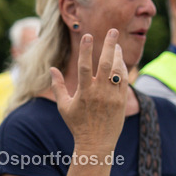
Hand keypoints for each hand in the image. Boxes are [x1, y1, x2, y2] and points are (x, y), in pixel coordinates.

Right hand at [50, 30, 128, 153]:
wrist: (96, 144)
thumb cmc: (77, 125)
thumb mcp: (64, 106)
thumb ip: (58, 86)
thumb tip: (52, 68)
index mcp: (84, 93)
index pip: (85, 66)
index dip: (86, 50)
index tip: (88, 35)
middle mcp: (99, 93)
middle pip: (106, 64)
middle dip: (110, 45)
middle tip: (113, 30)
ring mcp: (112, 97)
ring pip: (117, 71)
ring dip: (118, 56)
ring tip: (116, 45)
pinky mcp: (121, 102)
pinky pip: (124, 81)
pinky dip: (123, 70)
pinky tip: (120, 62)